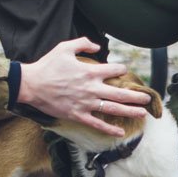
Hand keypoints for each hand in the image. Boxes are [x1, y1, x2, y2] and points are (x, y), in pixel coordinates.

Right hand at [17, 37, 150, 135]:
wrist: (31, 85)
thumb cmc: (47, 66)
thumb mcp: (64, 48)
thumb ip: (82, 43)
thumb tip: (97, 46)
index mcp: (89, 71)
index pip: (114, 70)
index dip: (121, 70)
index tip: (123, 71)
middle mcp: (91, 88)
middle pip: (120, 93)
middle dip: (136, 95)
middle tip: (147, 98)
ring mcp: (86, 103)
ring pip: (113, 109)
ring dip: (129, 111)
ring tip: (142, 113)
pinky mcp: (78, 115)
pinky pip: (97, 124)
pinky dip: (109, 129)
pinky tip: (120, 132)